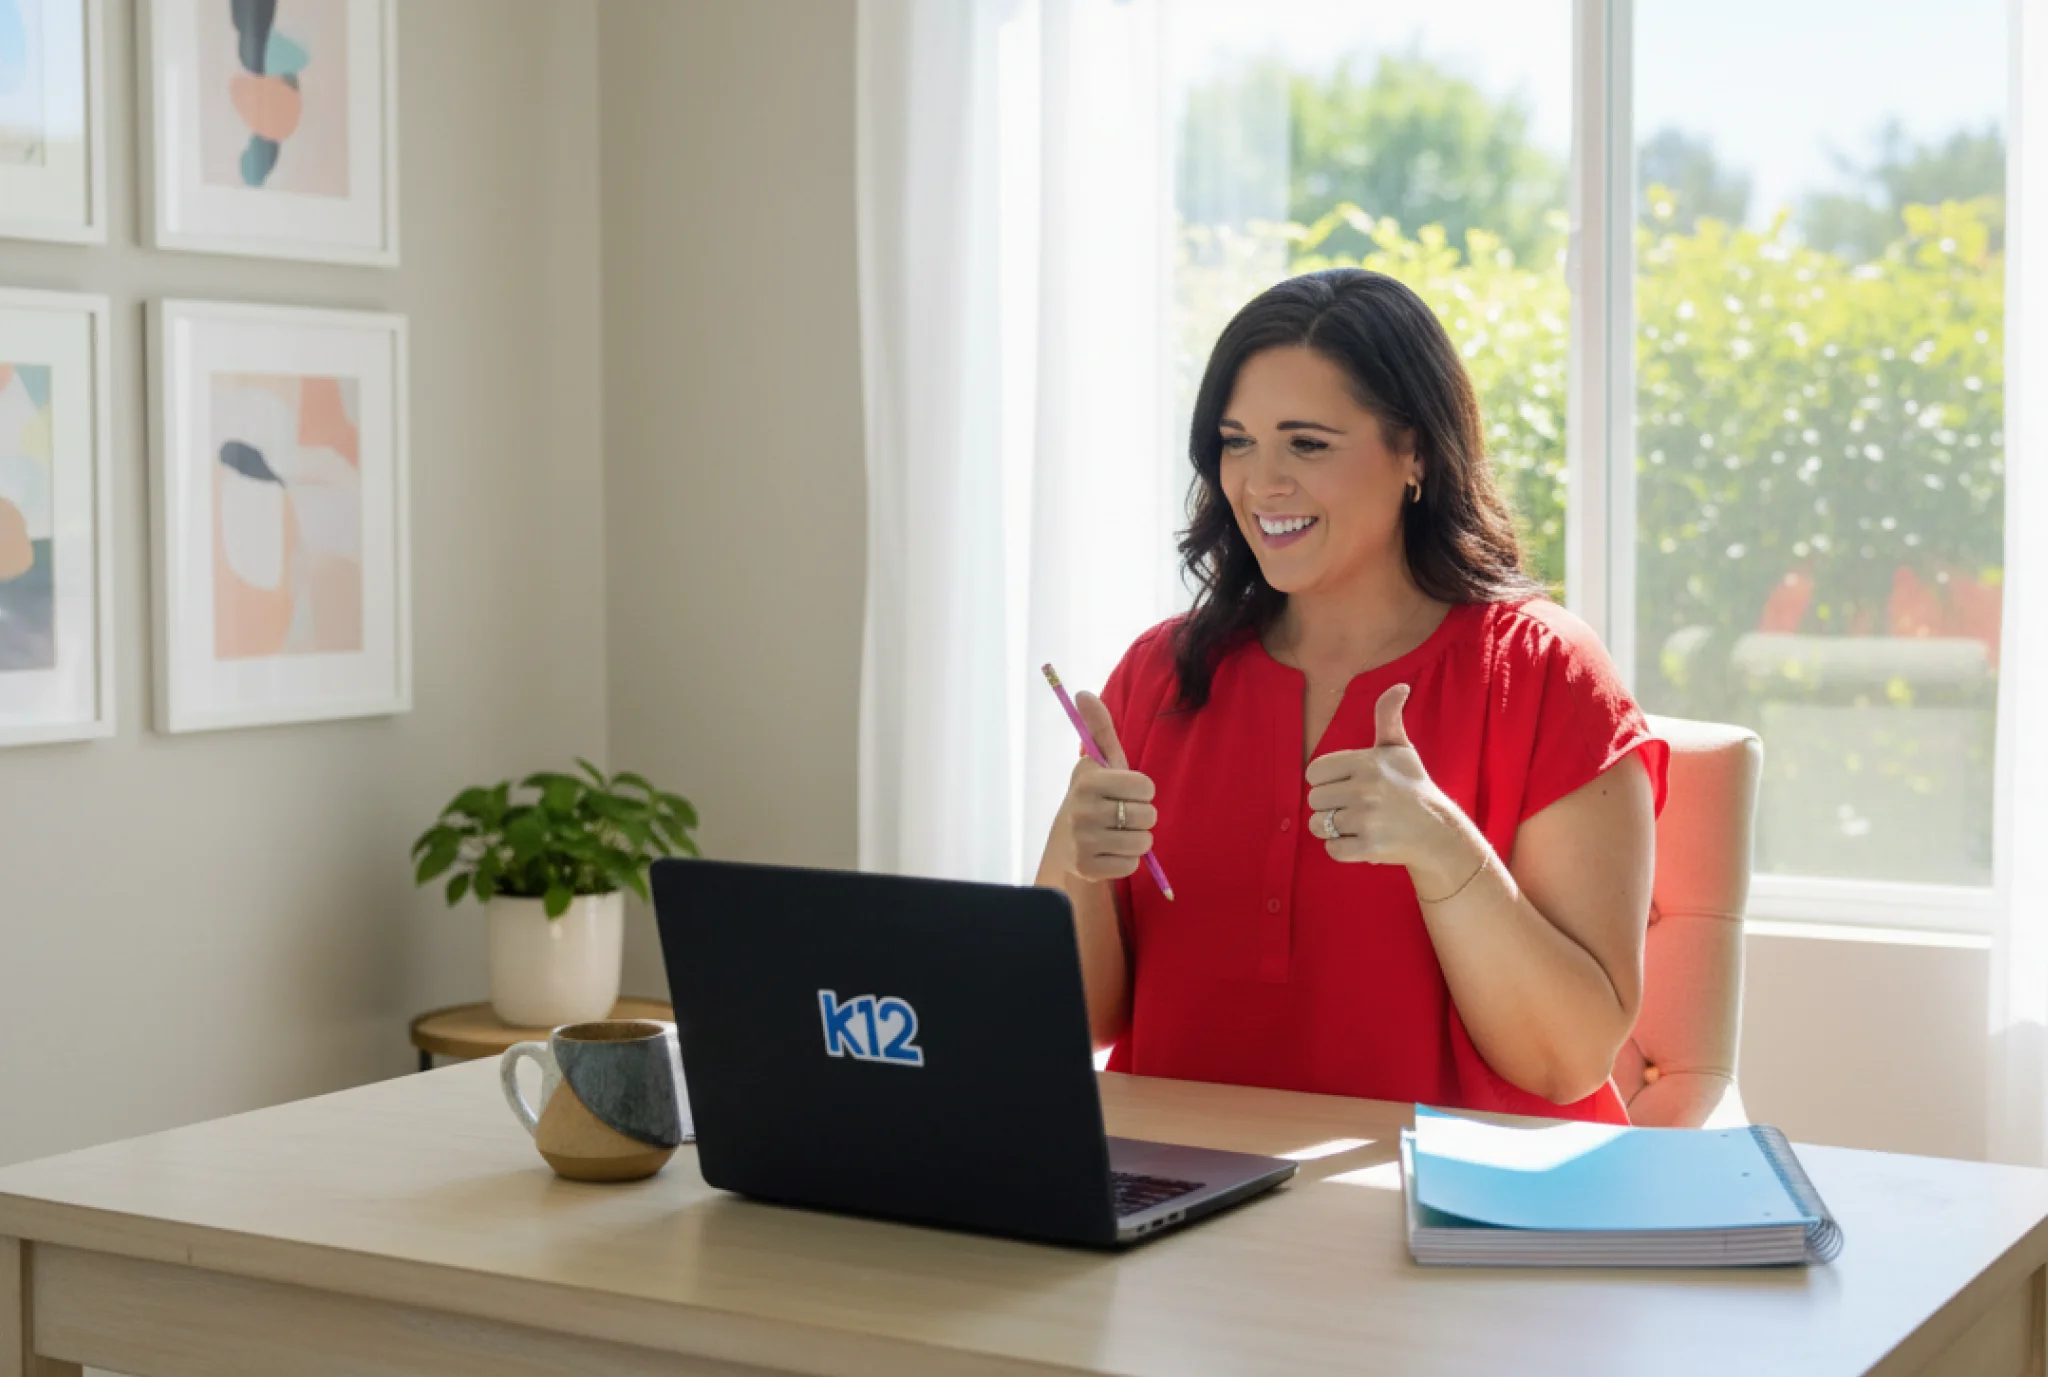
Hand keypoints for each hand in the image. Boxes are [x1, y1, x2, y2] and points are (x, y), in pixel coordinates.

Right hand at [1058, 691, 1158, 884]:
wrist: (1065, 840)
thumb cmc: (1094, 795)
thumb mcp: (1098, 761)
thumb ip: (1098, 726)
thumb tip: (1083, 692)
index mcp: (1089, 780)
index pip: (1146, 787)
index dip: (1142, 791)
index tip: (1126, 792)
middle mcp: (1083, 810)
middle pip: (1148, 816)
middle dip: (1141, 816)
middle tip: (1121, 814)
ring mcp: (1083, 841)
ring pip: (1143, 843)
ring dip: (1137, 839)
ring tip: (1118, 833)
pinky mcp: (1087, 868)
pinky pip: (1131, 865)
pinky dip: (1126, 860)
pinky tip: (1110, 851)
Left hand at [1305, 684, 1470, 872]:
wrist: (1438, 831)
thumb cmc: (1412, 787)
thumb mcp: (1400, 748)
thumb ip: (1388, 716)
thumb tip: (1400, 685)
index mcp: (1367, 762)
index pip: (1313, 772)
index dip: (1326, 780)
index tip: (1346, 784)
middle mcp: (1366, 789)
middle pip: (1314, 799)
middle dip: (1329, 805)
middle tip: (1355, 806)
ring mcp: (1367, 820)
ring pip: (1318, 825)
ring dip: (1332, 828)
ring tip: (1356, 823)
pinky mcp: (1369, 847)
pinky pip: (1332, 849)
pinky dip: (1341, 848)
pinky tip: (1360, 840)